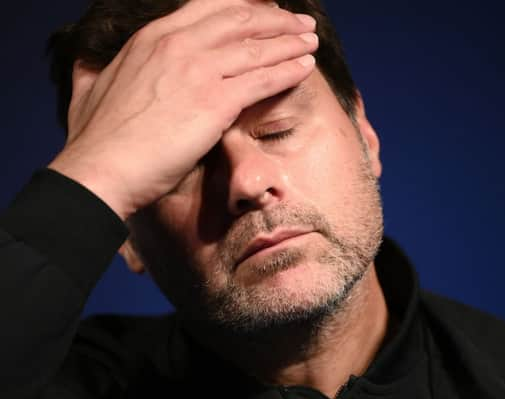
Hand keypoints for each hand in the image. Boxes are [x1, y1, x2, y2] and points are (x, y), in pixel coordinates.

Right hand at [48, 0, 317, 219]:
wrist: (101, 168)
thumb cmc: (96, 139)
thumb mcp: (89, 88)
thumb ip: (94, 70)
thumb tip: (84, 64)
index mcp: (152, 38)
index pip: (209, 8)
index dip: (243, 7)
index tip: (263, 11)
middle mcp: (178, 44)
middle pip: (240, 20)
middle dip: (275, 20)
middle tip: (299, 24)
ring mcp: (198, 70)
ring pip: (256, 47)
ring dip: (290, 42)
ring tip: (310, 41)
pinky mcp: (215, 101)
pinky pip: (262, 79)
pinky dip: (288, 70)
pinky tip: (306, 68)